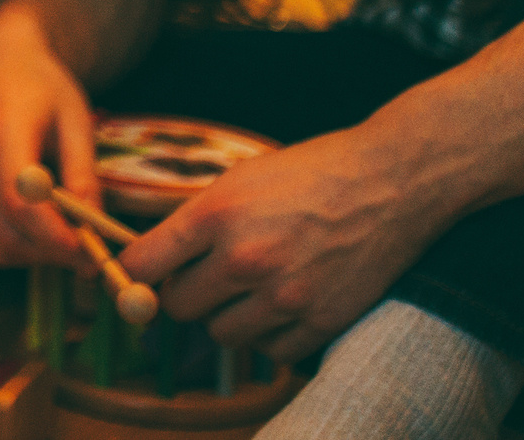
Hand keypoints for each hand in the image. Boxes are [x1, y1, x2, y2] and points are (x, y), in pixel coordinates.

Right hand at [0, 11, 101, 269]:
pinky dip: (9, 248)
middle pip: (5, 232)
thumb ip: (83, 175)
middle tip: (86, 251)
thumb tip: (94, 230)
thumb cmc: (43, 86)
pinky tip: (33, 228)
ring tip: (60, 237)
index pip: (21, 204)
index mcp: (1, 129)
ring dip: (31, 256)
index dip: (58, 239)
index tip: (94, 253)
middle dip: (50, 254)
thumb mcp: (76, 120)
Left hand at [120, 125, 446, 362]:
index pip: (143, 264)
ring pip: (221, 334)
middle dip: (184, 294)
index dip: (134, 273)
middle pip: (179, 306)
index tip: (139, 276)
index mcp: (216, 214)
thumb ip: (195, 220)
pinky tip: (281, 305)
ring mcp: (285, 295)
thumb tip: (153, 259)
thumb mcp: (239, 178)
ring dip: (226, 317)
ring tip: (248, 288)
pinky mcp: (322, 320)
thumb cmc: (310, 172)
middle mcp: (245, 258)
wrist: (389, 183)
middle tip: (203, 277)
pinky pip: (270, 351)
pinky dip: (269, 335)